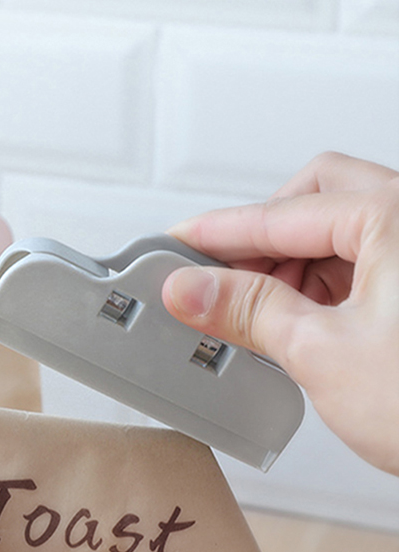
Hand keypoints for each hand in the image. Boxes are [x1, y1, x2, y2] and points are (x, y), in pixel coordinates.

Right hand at [162, 152, 398, 475]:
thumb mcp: (322, 354)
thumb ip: (248, 310)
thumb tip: (192, 288)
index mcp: (397, 219)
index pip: (280, 214)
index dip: (218, 233)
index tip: (176, 245)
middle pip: (318, 198)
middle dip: (263, 237)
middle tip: (220, 277)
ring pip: (339, 232)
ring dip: (290, 266)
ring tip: (257, 316)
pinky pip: (360, 262)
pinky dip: (320, 286)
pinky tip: (295, 322)